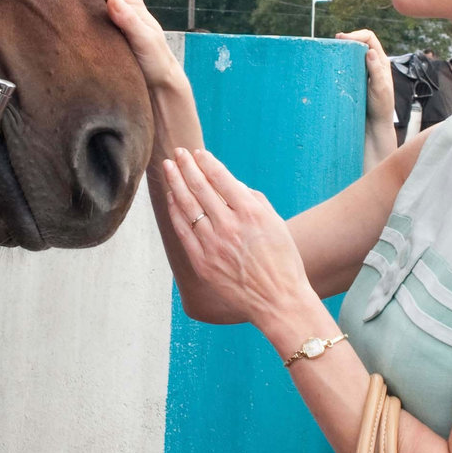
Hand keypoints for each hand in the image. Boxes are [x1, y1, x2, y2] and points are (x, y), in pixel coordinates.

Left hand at [159, 147, 314, 328]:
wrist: (278, 300)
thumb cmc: (283, 261)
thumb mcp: (275, 223)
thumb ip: (254, 200)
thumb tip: (232, 185)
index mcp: (250, 212)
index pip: (221, 178)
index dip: (206, 162)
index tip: (198, 153)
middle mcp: (229, 225)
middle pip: (200, 187)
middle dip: (186, 166)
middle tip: (177, 152)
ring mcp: (213, 244)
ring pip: (187, 206)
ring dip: (175, 183)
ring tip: (168, 168)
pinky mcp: (202, 261)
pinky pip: (183, 230)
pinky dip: (175, 211)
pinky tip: (171, 198)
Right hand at [335, 29, 394, 127]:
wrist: (374, 126)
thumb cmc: (381, 108)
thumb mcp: (380, 89)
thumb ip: (376, 71)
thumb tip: (370, 51)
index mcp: (380, 61)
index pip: (369, 38)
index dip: (356, 34)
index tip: (342, 38)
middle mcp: (371, 63)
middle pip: (358, 42)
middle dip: (346, 39)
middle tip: (333, 42)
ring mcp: (361, 71)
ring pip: (350, 54)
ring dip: (341, 50)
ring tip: (330, 51)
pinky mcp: (352, 80)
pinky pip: (345, 66)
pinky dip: (338, 62)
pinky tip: (330, 65)